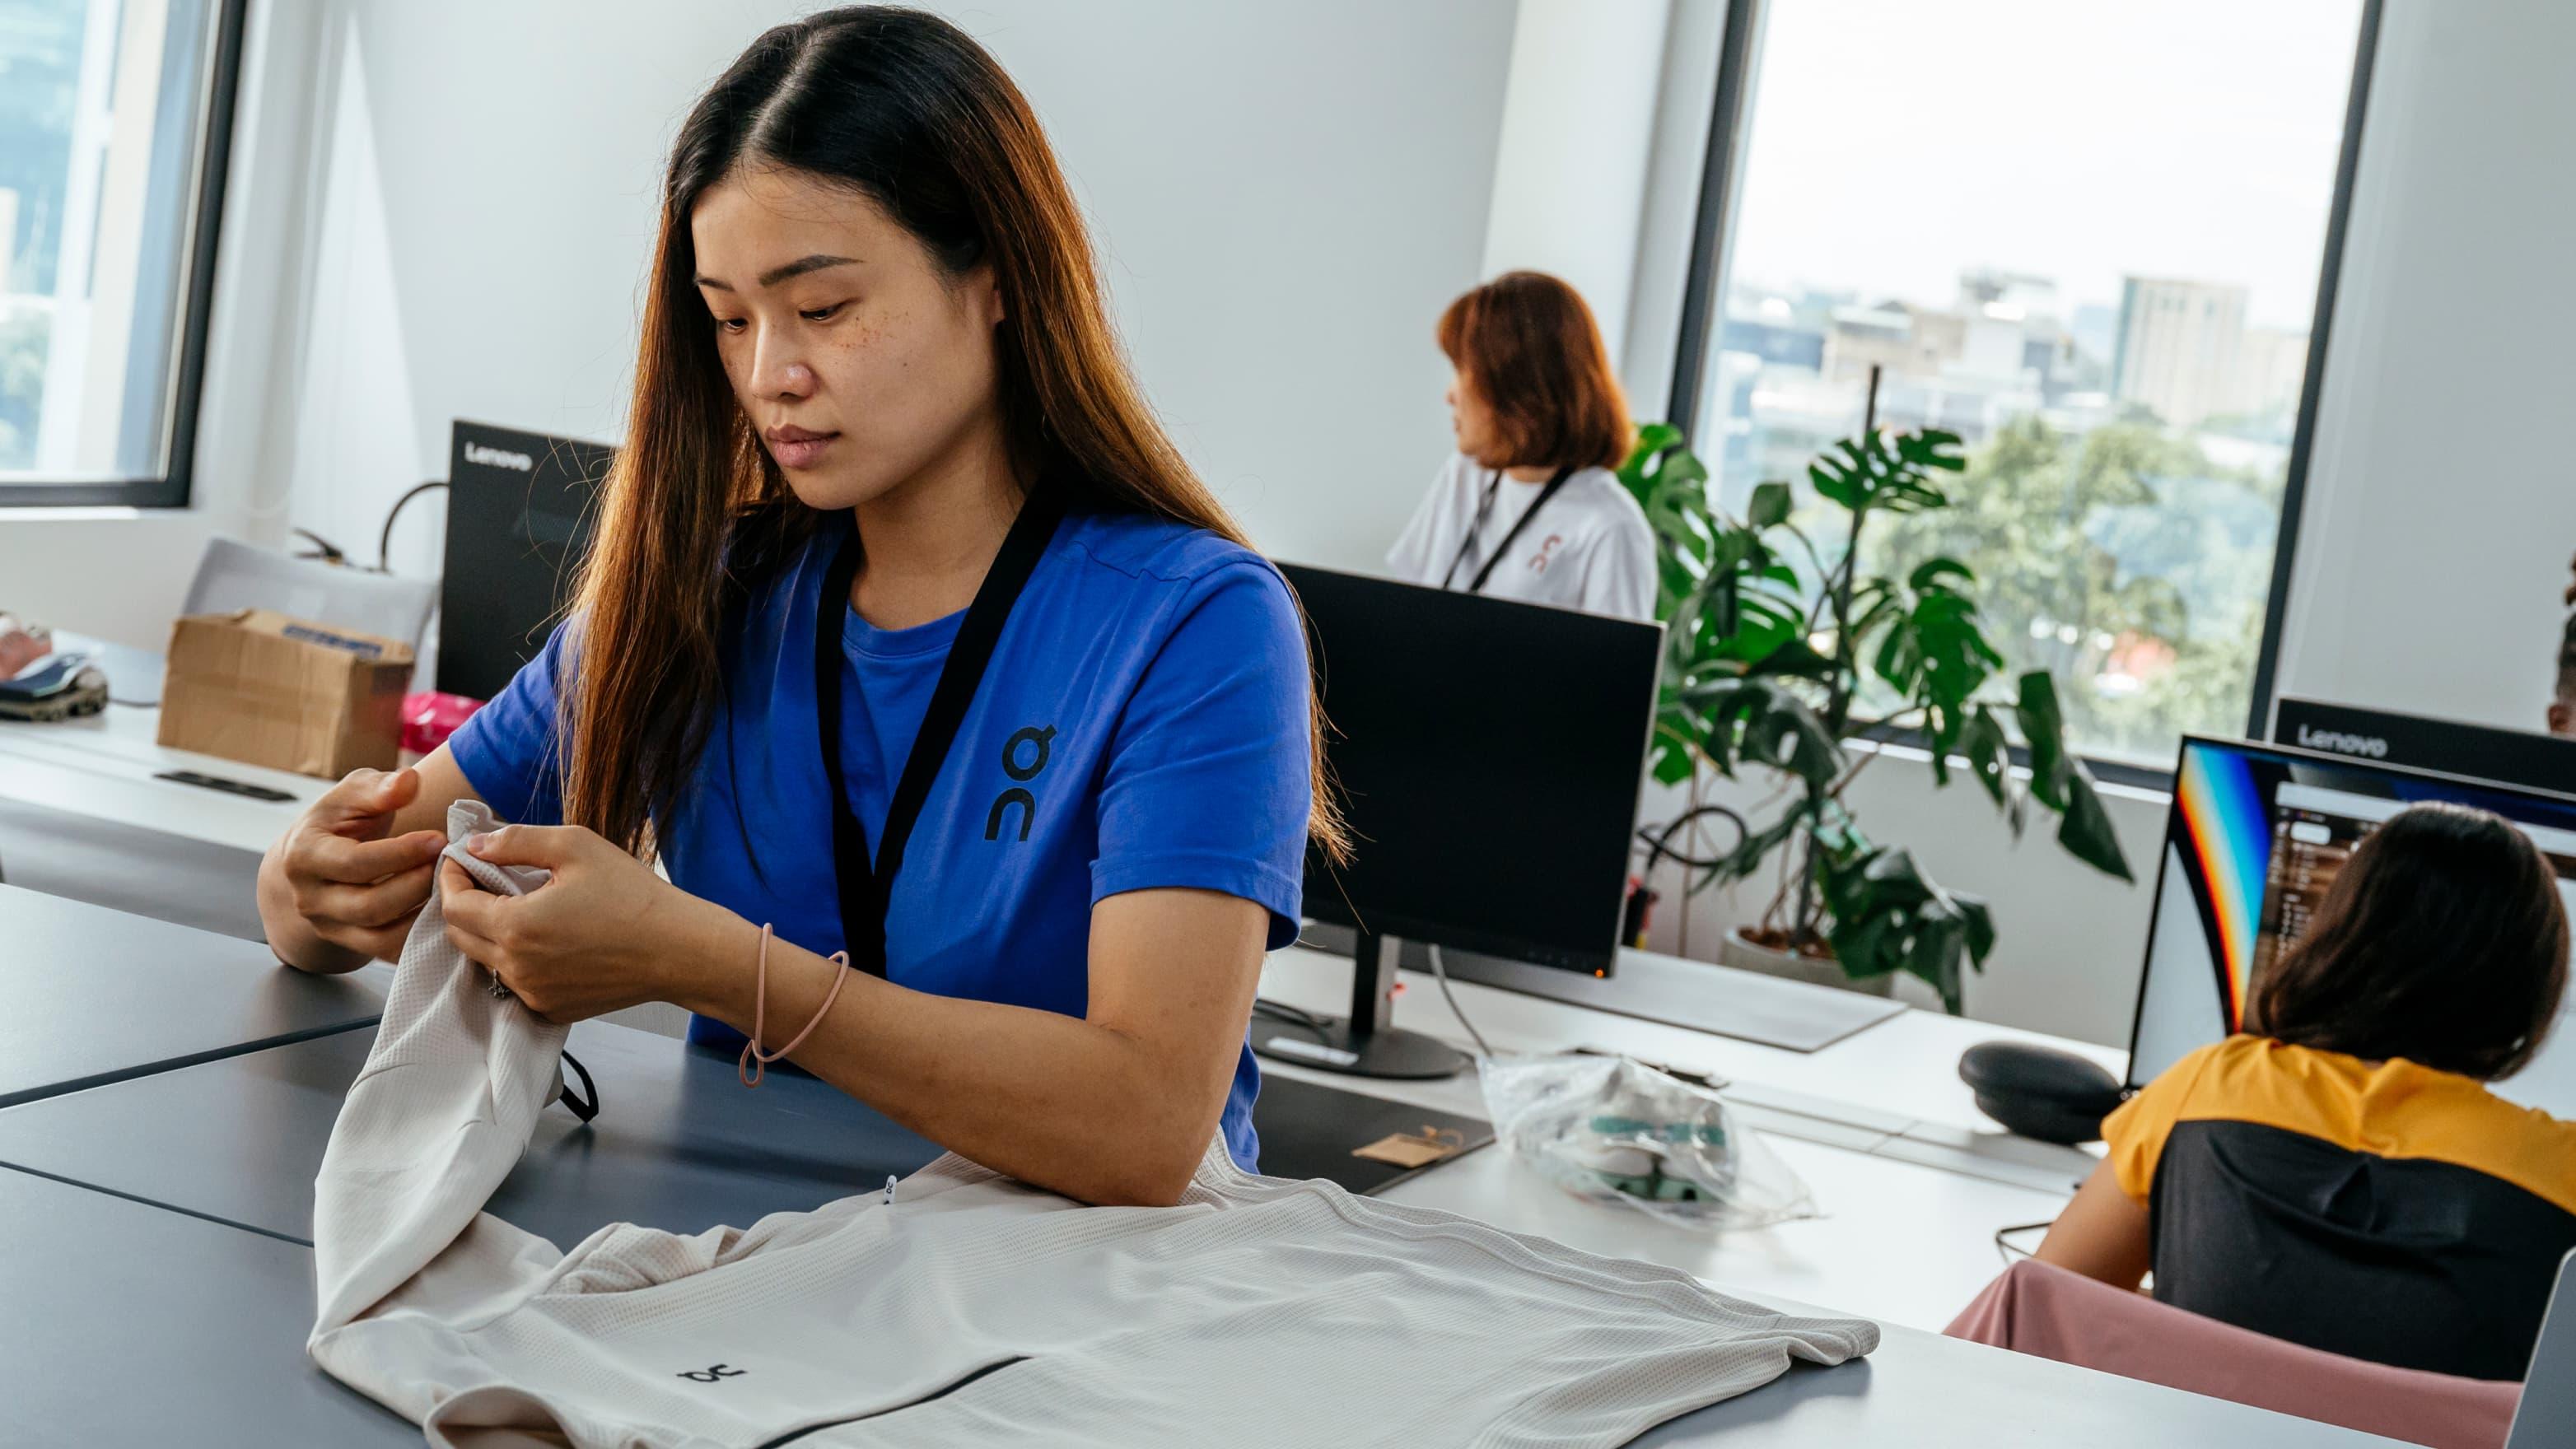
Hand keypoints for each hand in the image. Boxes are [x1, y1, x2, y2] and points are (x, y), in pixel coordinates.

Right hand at [273, 768, 447, 961]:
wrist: (319, 856)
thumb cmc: (341, 819)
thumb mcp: (354, 794)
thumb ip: (380, 788)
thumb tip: (408, 781)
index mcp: (304, 856)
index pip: (355, 863)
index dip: (401, 853)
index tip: (438, 839)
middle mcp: (309, 898)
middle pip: (369, 906)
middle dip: (417, 885)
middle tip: (450, 864)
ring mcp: (329, 926)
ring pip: (380, 935)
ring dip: (423, 913)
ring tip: (451, 886)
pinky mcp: (351, 943)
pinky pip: (390, 951)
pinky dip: (421, 935)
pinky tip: (444, 911)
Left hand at [438, 824, 729, 1023]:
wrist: (679, 951)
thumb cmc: (632, 895)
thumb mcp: (576, 846)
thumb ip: (515, 841)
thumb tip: (474, 845)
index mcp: (516, 926)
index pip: (453, 905)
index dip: (451, 878)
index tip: (462, 859)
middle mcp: (516, 967)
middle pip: (460, 936)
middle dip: (463, 904)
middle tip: (485, 879)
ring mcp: (533, 993)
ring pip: (486, 961)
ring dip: (490, 932)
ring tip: (522, 906)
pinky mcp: (552, 1009)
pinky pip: (517, 982)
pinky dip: (519, 959)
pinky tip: (550, 938)